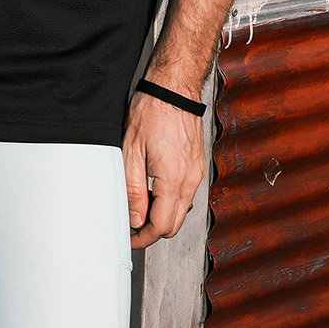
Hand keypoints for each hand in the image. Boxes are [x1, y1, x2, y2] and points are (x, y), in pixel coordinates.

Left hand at [122, 88, 206, 249]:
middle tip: (132, 224)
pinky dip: (171, 199)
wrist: (173, 89)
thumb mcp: (131, 152)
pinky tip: (155, 188)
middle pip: (174, 224)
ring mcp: (197, 173)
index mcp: (173, 181)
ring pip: (182, 210)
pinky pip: (186, 193)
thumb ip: (134, 190)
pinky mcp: (198, 165)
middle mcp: (190, 180)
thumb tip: (135, 218)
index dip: (143, 238)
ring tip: (140, 203)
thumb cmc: (152, 112)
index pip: (161, 227)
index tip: (130, 238)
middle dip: (152, 230)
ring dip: (162, 214)